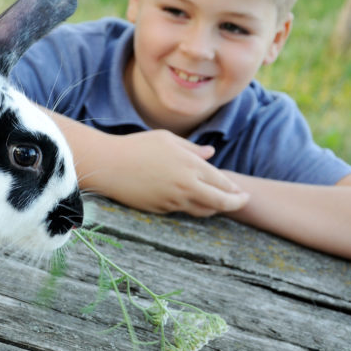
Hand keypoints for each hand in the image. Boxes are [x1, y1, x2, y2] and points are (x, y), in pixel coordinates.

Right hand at [84, 129, 249, 216]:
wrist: (108, 165)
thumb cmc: (137, 146)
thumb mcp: (167, 140)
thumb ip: (192, 149)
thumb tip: (211, 154)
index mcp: (190, 166)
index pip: (223, 184)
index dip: (236, 191)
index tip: (242, 192)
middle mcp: (185, 186)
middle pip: (220, 203)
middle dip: (235, 204)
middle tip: (242, 203)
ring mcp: (172, 200)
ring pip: (202, 211)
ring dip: (213, 208)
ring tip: (218, 203)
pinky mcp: (160, 209)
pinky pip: (181, 210)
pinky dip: (190, 205)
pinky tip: (189, 199)